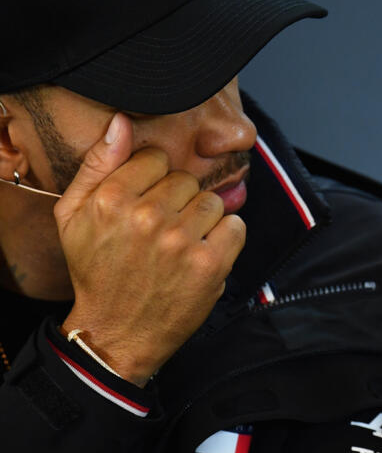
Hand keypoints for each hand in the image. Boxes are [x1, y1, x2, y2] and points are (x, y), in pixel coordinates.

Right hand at [55, 114, 245, 386]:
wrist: (116, 331)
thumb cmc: (96, 270)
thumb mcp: (73, 216)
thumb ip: (97, 165)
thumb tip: (121, 121)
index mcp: (111, 200)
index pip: (156, 158)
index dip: (153, 180)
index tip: (145, 204)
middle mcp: (147, 217)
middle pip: (186, 179)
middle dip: (178, 201)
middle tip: (160, 232)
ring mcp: (181, 241)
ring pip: (212, 201)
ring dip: (202, 221)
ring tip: (179, 245)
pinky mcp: (210, 263)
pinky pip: (236, 225)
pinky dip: (225, 239)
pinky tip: (202, 255)